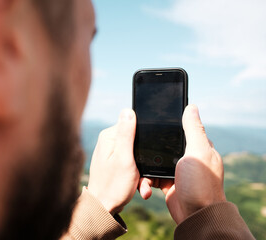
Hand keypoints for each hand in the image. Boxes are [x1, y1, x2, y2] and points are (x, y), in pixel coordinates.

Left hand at [87, 109, 143, 214]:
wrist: (104, 208)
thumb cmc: (113, 185)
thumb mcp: (124, 158)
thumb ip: (127, 134)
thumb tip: (128, 110)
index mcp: (109, 136)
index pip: (132, 124)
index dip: (144, 138)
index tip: (146, 155)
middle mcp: (108, 141)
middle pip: (135, 140)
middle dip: (144, 157)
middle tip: (144, 175)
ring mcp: (110, 152)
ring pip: (136, 154)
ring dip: (142, 169)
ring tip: (141, 183)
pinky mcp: (114, 162)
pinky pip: (131, 163)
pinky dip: (137, 174)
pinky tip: (138, 185)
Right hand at [139, 104, 225, 223]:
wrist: (195, 216)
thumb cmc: (200, 183)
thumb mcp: (198, 151)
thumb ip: (193, 129)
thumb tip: (191, 106)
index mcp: (198, 147)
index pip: (182, 129)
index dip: (168, 125)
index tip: (151, 120)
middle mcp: (188, 158)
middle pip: (164, 145)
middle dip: (151, 146)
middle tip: (136, 142)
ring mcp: (177, 171)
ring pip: (156, 161)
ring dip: (146, 165)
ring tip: (136, 165)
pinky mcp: (168, 183)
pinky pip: (152, 176)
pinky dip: (146, 180)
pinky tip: (142, 182)